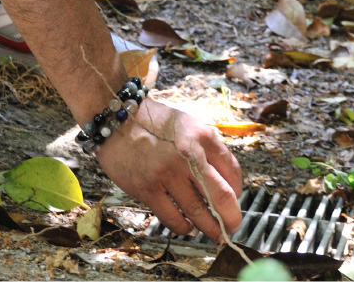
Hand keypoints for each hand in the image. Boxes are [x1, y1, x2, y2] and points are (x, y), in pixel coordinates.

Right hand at [95, 100, 243, 242]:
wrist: (116, 119)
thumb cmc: (154, 122)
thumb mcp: (188, 125)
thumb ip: (207, 149)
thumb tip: (225, 182)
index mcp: (203, 137)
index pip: (232, 171)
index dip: (238, 191)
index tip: (236, 200)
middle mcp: (188, 155)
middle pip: (221, 196)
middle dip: (231, 218)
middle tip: (232, 227)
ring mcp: (167, 173)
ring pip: (197, 211)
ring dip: (210, 228)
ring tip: (215, 234)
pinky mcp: (147, 188)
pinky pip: (171, 217)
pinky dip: (183, 227)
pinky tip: (187, 228)